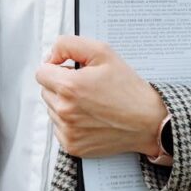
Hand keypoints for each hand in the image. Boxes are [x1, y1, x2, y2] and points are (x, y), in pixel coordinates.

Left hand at [35, 35, 167, 157]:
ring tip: (91, 103)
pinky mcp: (72, 146)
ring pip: (52, 109)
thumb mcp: (102, 52)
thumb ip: (69, 45)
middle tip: (86, 87)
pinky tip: (90, 118)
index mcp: (69, 87)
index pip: (41, 72)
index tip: (72, 70)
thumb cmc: (128, 88)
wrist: (149, 122)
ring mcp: (67, 131)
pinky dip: (70, 122)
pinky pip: (59, 128)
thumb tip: (50, 55)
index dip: (57, 67)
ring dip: (65, 104)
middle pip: (45, 90)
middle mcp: (64, 111)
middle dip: (61, 85)